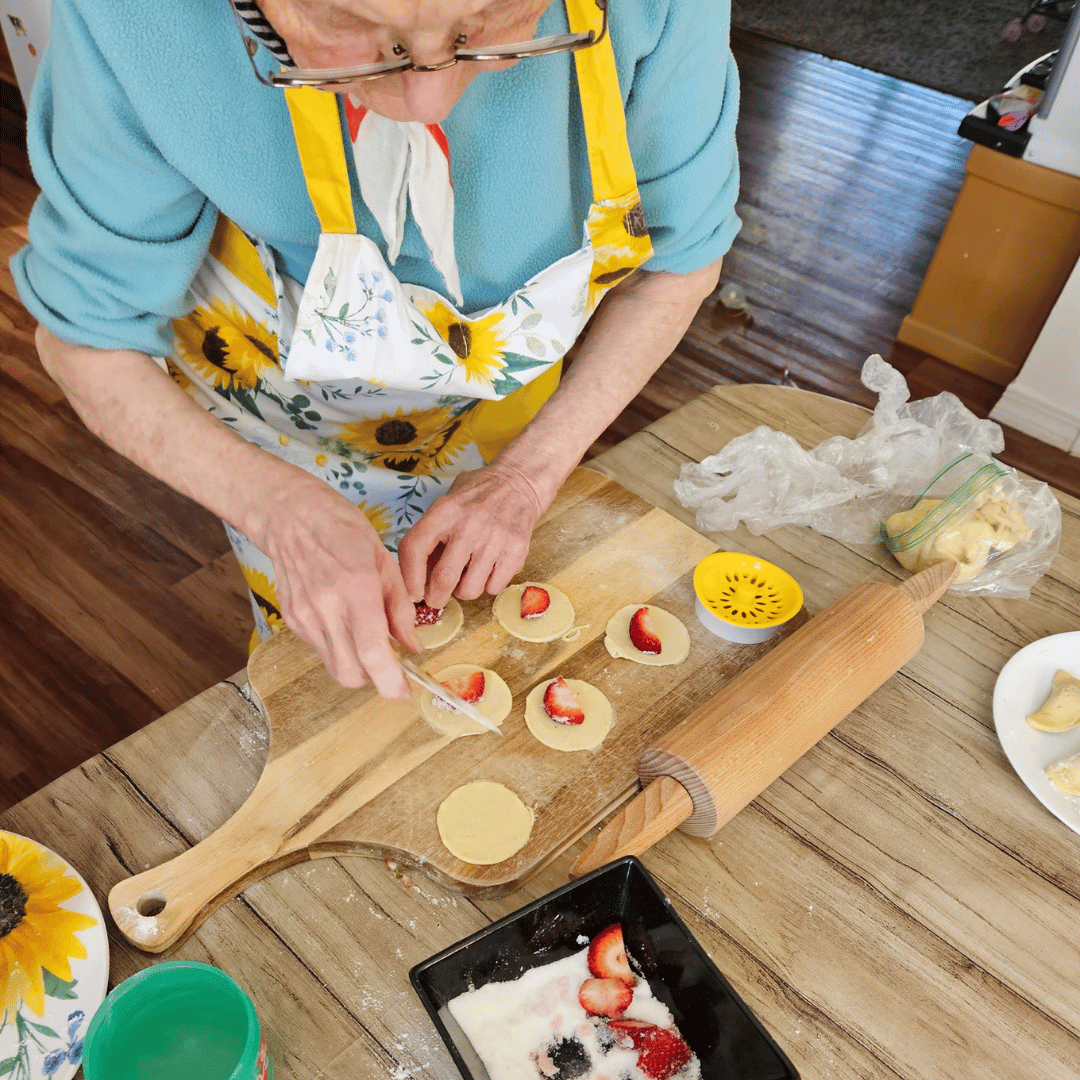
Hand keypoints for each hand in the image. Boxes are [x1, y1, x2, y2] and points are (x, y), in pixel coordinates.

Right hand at [254, 479, 420, 696]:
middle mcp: (326, 608)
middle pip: (350, 673)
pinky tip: (346, 625)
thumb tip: (413, 646)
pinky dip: (340, 649)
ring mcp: (304, 616)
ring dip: (357, 666)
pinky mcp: (292, 619)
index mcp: (356, 589)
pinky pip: (321, 650)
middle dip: (374, 680)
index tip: (404, 692)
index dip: (390, 681)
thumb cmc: (344, 531)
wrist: (292, 517)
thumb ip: (400, 610)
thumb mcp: (385, 563)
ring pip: (334, 666)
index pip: (371, 652)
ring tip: (370, 640)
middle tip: (391, 666)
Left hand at [398, 462, 548, 609]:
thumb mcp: (446, 505)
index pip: (414, 548)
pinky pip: (494, 587)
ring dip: (464, 591)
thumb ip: (432, 536)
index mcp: (444, 511)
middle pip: (444, 577)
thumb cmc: (476, 496)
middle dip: (436, 598)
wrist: (518, 483)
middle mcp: (468, 525)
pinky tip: (489, 570)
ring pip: (470, 589)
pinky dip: (489, 585)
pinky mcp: (516, 550)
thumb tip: (418, 576)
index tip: (413, 593)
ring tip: (467, 576)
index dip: (410, 577)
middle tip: (437, 599)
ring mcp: (494, 539)